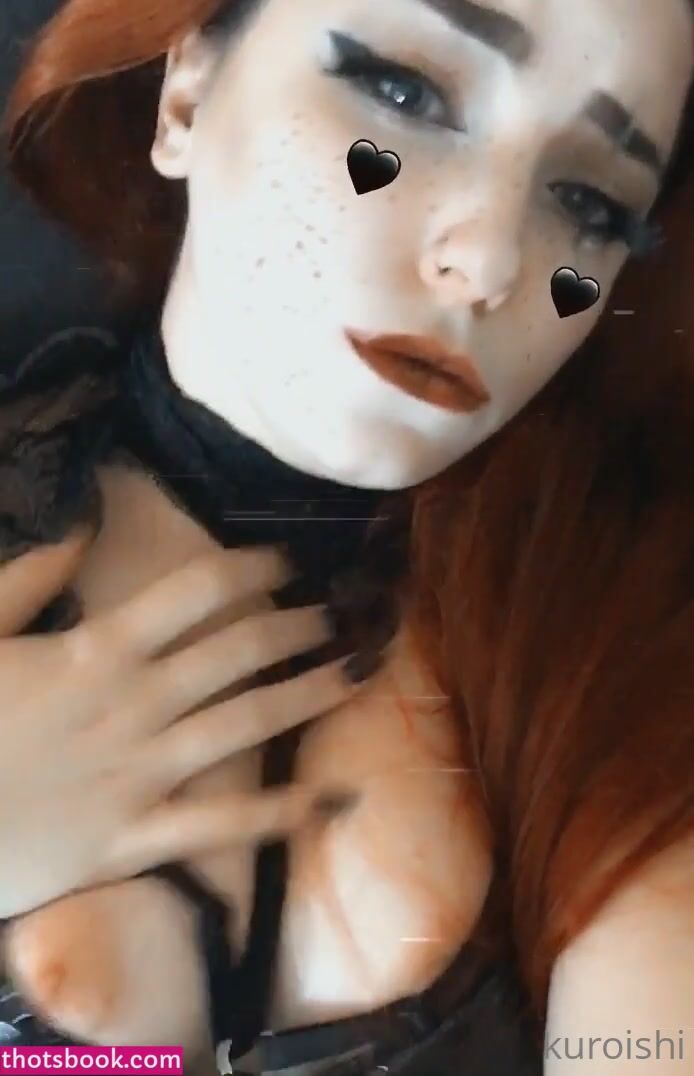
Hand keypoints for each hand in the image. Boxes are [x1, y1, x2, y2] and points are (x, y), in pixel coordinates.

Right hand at [0, 530, 368, 917]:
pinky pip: (221, 828)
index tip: (290, 558)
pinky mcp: (134, 839)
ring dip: (309, 693)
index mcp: (98, 651)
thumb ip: (29, 573)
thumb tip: (84, 518)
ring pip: (247, 726)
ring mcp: (142, 775)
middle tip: (343, 610)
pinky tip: (338, 800)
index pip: (197, 592)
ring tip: (361, 669)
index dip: (253, 568)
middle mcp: (136, 705)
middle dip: (298, 624)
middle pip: (239, 652)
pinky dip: (282, 816)